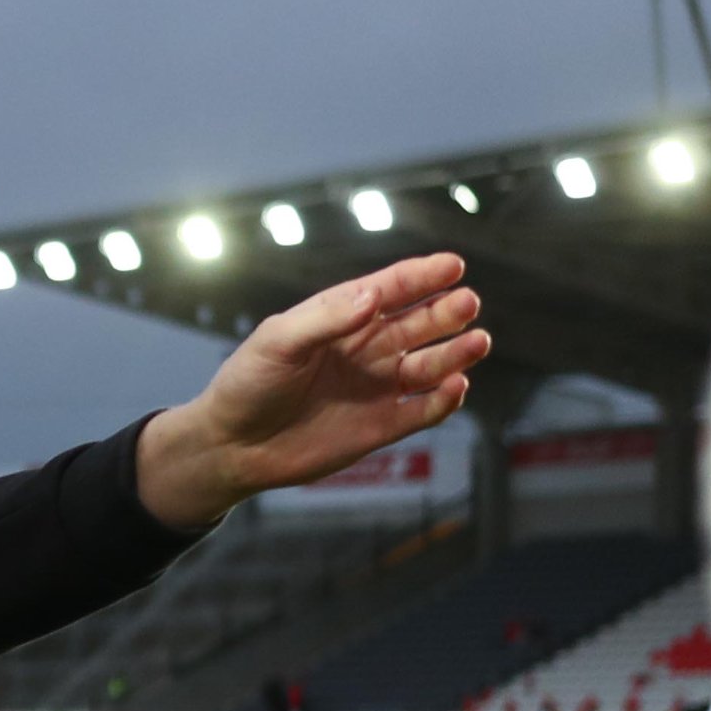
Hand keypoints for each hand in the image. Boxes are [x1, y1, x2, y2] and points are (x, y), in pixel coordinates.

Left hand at [132, 252, 488, 533]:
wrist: (232, 446)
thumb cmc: (247, 384)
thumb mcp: (278, 341)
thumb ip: (326, 319)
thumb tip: (373, 296)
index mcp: (342, 318)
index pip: (391, 289)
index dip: (423, 276)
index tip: (452, 265)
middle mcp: (367, 348)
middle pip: (420, 323)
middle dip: (446, 312)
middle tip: (467, 302)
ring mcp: (378, 386)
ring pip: (430, 364)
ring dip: (455, 353)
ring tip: (478, 341)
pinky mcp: (383, 425)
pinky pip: (424, 410)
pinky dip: (444, 400)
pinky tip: (456, 386)